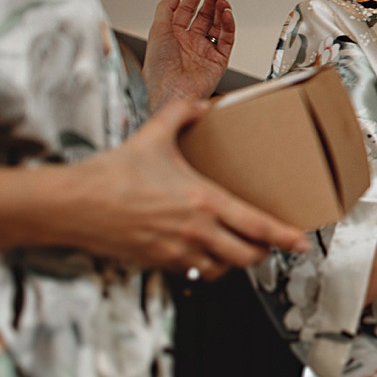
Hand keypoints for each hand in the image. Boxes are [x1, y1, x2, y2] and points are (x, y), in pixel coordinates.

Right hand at [70, 98, 308, 278]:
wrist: (74, 204)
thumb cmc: (112, 175)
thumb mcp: (153, 136)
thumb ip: (181, 115)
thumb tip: (198, 103)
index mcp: (202, 200)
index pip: (257, 225)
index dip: (285, 237)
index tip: (302, 242)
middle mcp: (194, 231)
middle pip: (247, 255)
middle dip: (264, 252)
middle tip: (271, 244)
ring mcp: (176, 251)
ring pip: (222, 269)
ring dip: (234, 262)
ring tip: (239, 249)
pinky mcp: (157, 262)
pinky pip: (193, 273)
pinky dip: (206, 268)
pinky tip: (203, 255)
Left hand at [142, 0, 233, 110]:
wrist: (170, 92)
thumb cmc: (158, 69)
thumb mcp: (157, 30)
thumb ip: (167, 7)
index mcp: (172, 35)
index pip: (186, 9)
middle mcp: (188, 42)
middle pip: (203, 15)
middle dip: (209, 0)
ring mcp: (204, 51)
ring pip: (217, 25)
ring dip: (220, 10)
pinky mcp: (218, 60)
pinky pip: (226, 39)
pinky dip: (228, 25)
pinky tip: (226, 14)